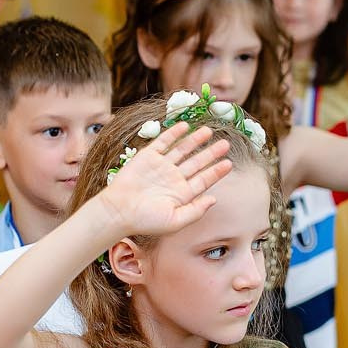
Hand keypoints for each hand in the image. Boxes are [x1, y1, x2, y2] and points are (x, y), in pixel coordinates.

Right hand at [100, 121, 232, 241]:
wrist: (119, 211)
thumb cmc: (146, 221)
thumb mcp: (175, 221)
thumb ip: (196, 211)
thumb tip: (214, 199)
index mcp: (181, 194)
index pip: (203, 180)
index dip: (216, 171)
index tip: (228, 163)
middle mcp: (173, 179)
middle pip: (196, 163)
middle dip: (211, 153)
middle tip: (226, 144)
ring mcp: (161, 167)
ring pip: (182, 150)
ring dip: (195, 140)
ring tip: (209, 131)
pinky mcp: (147, 157)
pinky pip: (163, 142)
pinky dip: (174, 134)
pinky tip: (185, 126)